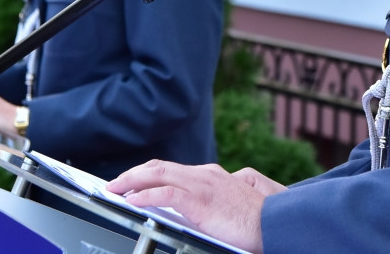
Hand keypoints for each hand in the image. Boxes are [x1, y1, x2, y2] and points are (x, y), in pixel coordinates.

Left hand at [107, 160, 283, 252]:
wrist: (275, 223)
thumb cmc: (259, 219)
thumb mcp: (235, 200)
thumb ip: (216, 196)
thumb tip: (202, 200)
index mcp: (210, 175)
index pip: (171, 168)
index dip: (147, 173)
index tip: (131, 181)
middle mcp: (204, 174)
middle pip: (159, 167)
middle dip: (133, 174)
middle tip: (114, 184)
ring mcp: (202, 185)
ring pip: (158, 175)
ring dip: (131, 181)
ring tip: (115, 190)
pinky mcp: (201, 201)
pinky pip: (166, 193)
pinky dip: (145, 196)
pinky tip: (132, 202)